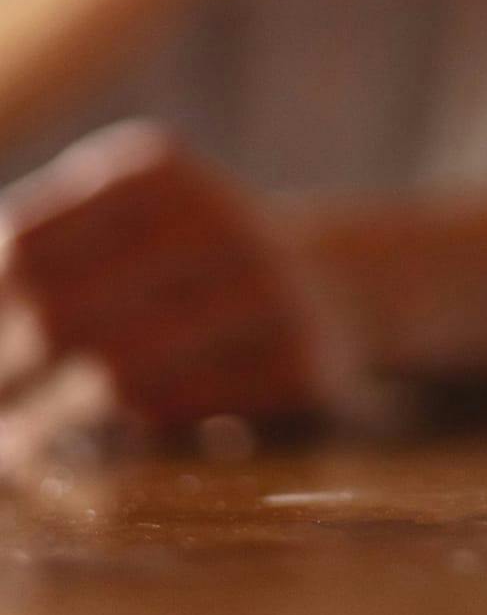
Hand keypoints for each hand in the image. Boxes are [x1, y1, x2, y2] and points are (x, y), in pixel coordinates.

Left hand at [0, 124, 357, 471]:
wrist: (326, 278)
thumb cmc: (178, 257)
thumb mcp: (111, 219)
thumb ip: (32, 252)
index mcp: (154, 169)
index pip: (25, 245)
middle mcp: (218, 217)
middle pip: (64, 316)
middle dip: (2, 376)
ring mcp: (267, 287)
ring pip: (120, 375)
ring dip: (47, 424)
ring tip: (11, 445)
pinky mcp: (300, 358)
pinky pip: (183, 411)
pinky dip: (133, 427)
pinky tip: (115, 428)